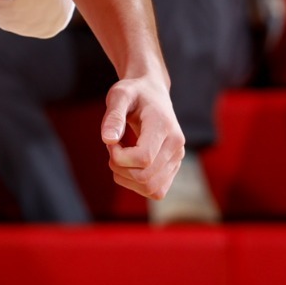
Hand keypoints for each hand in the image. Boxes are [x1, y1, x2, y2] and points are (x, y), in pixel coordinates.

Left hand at [102, 74, 184, 199]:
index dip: (119, 157)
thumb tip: (107, 140)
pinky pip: (155, 191)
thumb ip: (113, 116)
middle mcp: (176, 146)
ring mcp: (177, 159)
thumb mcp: (119, 95)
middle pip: (145, 177)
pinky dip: (136, 184)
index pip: (144, 158)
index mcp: (164, 126)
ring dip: (127, 179)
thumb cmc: (133, 93)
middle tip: (113, 148)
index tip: (111, 142)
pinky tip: (128, 165)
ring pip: (151, 189)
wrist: (152, 93)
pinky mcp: (173, 168)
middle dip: (120, 168)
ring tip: (120, 157)